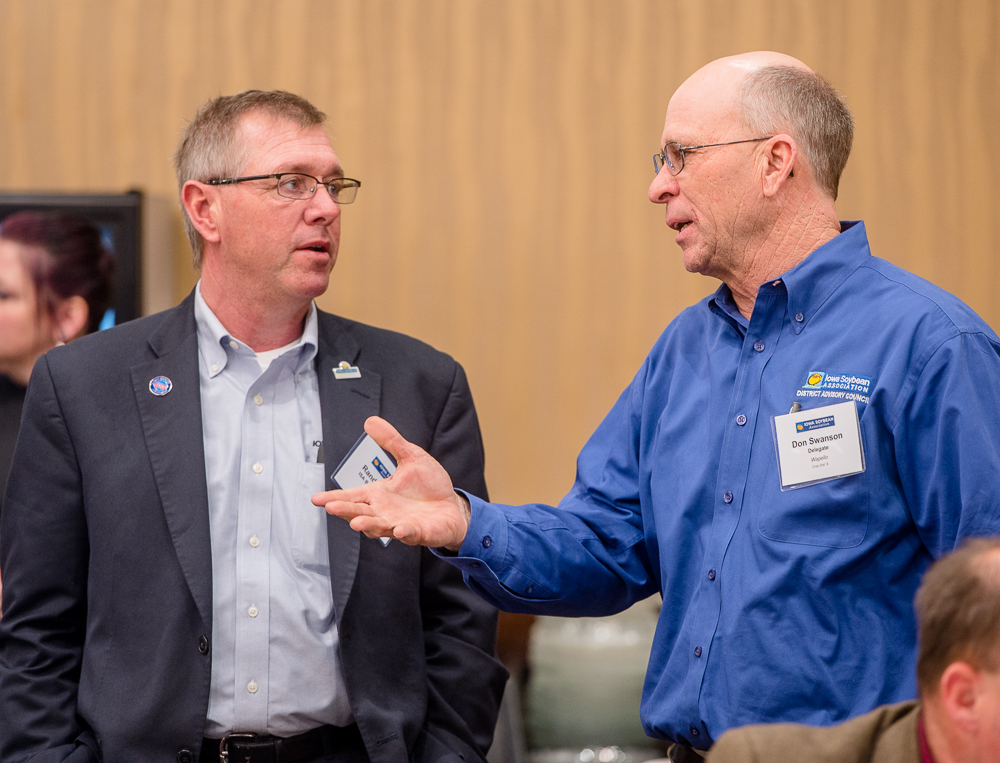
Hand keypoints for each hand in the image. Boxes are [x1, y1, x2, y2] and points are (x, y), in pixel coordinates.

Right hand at [312, 416, 472, 550]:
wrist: (452, 505)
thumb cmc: (429, 485)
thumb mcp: (411, 457)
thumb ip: (391, 441)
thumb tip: (370, 421)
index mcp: (379, 494)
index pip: (351, 496)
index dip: (333, 498)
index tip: (316, 499)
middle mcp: (384, 511)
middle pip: (359, 512)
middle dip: (345, 511)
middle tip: (332, 507)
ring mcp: (399, 523)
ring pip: (378, 527)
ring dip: (368, 525)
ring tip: (358, 522)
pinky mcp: (418, 533)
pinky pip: (408, 534)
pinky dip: (403, 532)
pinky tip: (399, 529)